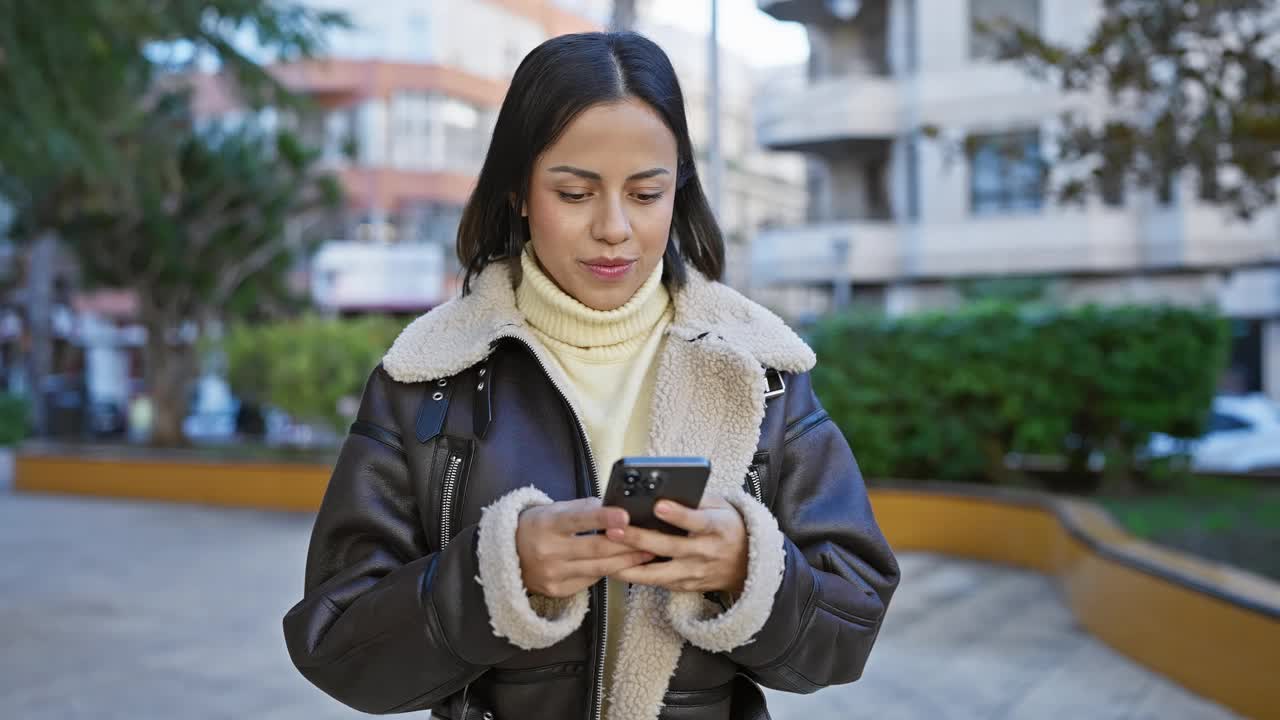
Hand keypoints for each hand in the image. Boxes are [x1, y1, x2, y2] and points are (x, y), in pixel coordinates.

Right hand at [516, 498, 654, 597]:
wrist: (507, 555)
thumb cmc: (537, 526)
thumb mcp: (553, 510)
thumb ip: (584, 509)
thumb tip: (616, 508)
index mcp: (547, 524)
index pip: (579, 519)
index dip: (604, 518)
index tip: (626, 515)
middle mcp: (548, 551)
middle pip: (596, 548)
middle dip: (628, 544)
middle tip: (651, 538)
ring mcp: (553, 574)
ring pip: (599, 568)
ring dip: (627, 561)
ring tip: (648, 553)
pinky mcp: (557, 590)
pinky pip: (591, 580)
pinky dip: (609, 571)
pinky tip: (625, 565)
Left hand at [606, 494, 747, 594]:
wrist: (748, 564)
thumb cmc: (728, 526)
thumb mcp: (720, 506)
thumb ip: (694, 500)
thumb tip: (662, 489)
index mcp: (717, 527)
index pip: (697, 521)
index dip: (678, 515)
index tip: (659, 506)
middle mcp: (706, 552)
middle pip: (670, 547)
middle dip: (639, 539)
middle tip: (614, 530)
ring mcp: (695, 573)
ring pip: (659, 573)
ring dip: (631, 564)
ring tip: (607, 556)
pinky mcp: (686, 586)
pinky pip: (658, 583)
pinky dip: (637, 576)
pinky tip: (616, 567)